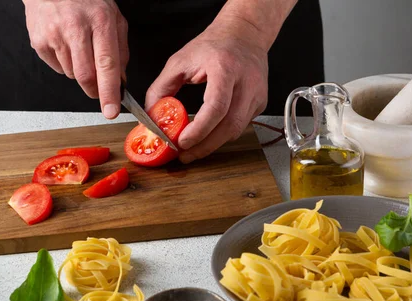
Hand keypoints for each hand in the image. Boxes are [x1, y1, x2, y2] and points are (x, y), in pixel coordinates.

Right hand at [23, 0, 127, 118]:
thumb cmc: (85, 0)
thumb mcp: (113, 17)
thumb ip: (120, 51)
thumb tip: (120, 82)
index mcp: (100, 21)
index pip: (106, 64)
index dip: (109, 92)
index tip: (111, 110)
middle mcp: (76, 28)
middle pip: (85, 76)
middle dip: (95, 91)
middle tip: (99, 90)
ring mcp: (55, 35)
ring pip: (71, 75)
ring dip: (79, 72)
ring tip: (79, 48)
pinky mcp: (39, 42)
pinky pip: (57, 68)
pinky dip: (64, 64)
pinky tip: (65, 45)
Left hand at [145, 23, 268, 163]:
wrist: (244, 34)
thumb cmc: (213, 46)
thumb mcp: (179, 61)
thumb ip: (161, 89)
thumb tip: (151, 117)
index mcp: (225, 68)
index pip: (216, 106)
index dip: (199, 129)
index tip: (182, 142)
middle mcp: (246, 81)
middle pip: (229, 125)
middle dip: (205, 146)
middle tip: (185, 155)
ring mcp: (257, 94)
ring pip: (236, 131)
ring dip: (213, 144)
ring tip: (192, 149)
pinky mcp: (260, 103)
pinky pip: (240, 127)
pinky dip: (222, 135)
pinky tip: (209, 134)